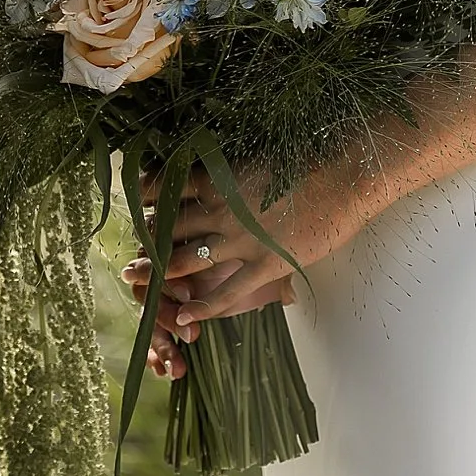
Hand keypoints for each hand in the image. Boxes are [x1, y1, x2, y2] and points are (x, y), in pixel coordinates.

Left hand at [123, 161, 373, 376]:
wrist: (345, 176)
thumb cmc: (308, 159)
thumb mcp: (259, 157)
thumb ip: (233, 171)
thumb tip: (218, 172)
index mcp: (218, 179)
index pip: (168, 189)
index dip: (147, 200)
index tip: (137, 207)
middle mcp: (221, 210)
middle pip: (168, 229)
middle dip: (146, 244)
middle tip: (130, 256)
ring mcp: (241, 240)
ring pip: (186, 262)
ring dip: (158, 273)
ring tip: (138, 280)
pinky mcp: (266, 264)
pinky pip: (226, 292)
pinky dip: (201, 308)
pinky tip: (183, 318)